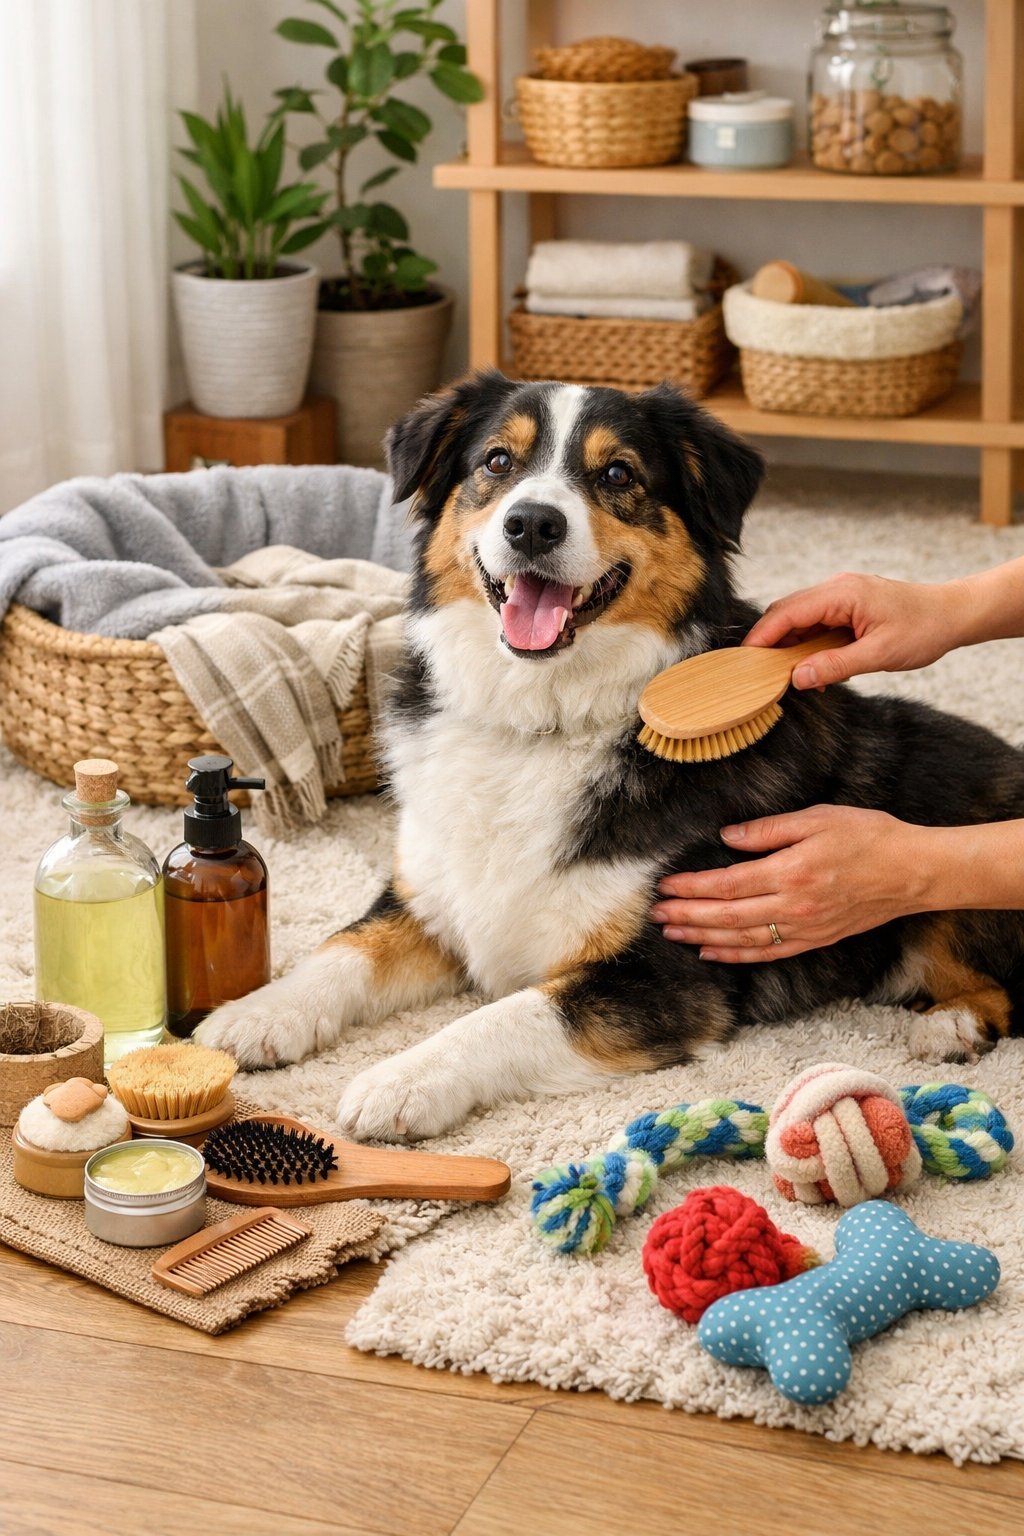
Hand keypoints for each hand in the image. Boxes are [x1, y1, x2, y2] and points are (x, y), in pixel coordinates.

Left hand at [650, 805, 934, 961]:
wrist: (913, 872)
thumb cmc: (868, 836)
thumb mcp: (817, 819)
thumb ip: (769, 830)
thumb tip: (728, 837)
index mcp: (790, 872)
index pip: (727, 884)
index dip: (692, 887)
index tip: (666, 886)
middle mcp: (793, 906)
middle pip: (727, 916)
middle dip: (687, 915)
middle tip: (656, 915)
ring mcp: (804, 928)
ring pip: (742, 939)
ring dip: (703, 936)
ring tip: (673, 933)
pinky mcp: (815, 939)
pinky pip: (767, 953)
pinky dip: (736, 955)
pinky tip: (712, 951)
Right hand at [742, 572, 970, 688]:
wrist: (954, 614)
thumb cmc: (924, 629)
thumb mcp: (880, 655)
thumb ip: (836, 666)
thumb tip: (797, 678)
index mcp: (842, 594)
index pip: (787, 612)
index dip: (762, 637)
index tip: (745, 660)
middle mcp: (837, 588)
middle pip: (787, 612)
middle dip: (770, 641)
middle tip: (758, 672)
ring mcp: (842, 594)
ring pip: (800, 617)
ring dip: (791, 645)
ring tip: (788, 675)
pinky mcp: (848, 604)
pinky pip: (817, 621)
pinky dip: (809, 643)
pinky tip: (814, 666)